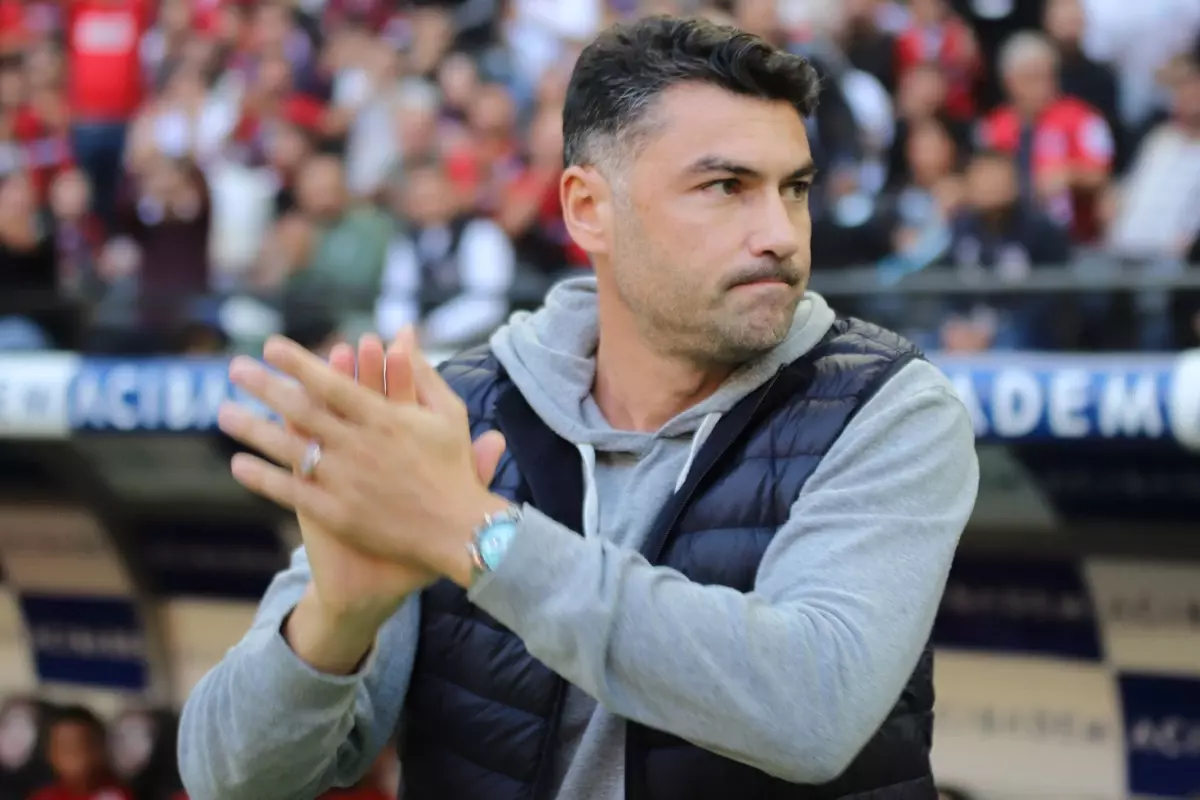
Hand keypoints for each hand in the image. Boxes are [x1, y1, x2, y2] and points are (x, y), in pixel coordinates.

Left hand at [218, 334, 508, 588]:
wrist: (456, 530)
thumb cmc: (454, 470)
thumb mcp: (449, 414)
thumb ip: (423, 374)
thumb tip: (403, 336)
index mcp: (384, 418)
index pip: (330, 383)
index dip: (298, 362)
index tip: (270, 346)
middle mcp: (358, 445)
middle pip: (300, 410)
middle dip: (264, 386)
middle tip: (234, 368)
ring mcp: (344, 480)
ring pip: (287, 448)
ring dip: (252, 428)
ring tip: (223, 412)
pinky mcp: (337, 513)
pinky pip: (290, 491)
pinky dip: (261, 477)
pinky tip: (237, 464)